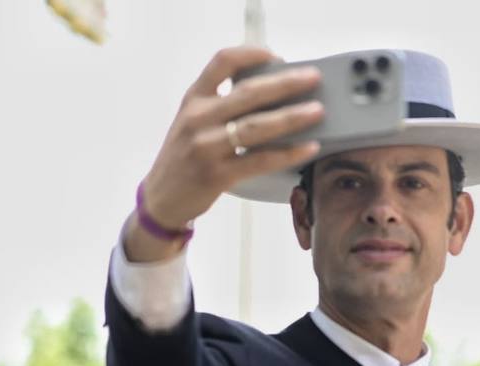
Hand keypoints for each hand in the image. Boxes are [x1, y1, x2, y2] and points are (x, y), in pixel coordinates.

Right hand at [126, 46, 324, 260]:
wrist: (162, 197)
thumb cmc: (186, 156)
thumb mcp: (194, 122)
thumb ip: (222, 105)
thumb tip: (272, 94)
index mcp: (194, 98)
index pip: (221, 62)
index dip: (251, 54)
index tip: (278, 56)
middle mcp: (198, 117)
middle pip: (247, 92)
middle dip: (285, 83)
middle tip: (313, 78)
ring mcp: (206, 146)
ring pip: (255, 126)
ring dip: (291, 117)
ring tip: (317, 111)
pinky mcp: (217, 174)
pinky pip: (259, 160)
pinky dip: (288, 153)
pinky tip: (309, 147)